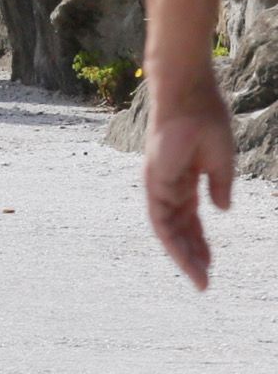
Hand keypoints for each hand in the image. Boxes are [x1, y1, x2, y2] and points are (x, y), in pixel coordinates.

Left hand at [144, 84, 239, 287]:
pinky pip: (161, 216)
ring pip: (167, 228)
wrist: (188, 95)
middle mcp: (168, 185)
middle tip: (204, 282)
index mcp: (183, 180)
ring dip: (182, 254)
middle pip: (178, 228)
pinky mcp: (155, 179)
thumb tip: (222, 209)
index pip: (189, 219)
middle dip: (191, 255)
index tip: (210, 266)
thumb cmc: (205, 119)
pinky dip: (172, 238)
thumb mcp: (220, 160)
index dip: (199, 243)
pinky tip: (188, 256)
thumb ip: (219, 185)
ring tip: (199, 278)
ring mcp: (159, 182)